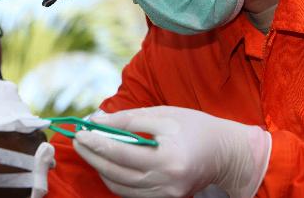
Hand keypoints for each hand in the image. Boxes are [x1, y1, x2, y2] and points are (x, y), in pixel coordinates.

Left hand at [73, 106, 271, 197]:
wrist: (225, 153)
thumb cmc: (195, 127)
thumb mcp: (164, 114)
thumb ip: (129, 118)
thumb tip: (98, 121)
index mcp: (168, 157)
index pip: (122, 152)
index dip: (97, 142)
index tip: (81, 132)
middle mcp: (166, 182)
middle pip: (116, 172)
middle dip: (93, 156)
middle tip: (79, 141)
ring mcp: (165, 195)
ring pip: (120, 187)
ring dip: (100, 168)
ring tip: (90, 151)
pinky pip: (130, 193)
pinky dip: (115, 179)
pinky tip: (107, 164)